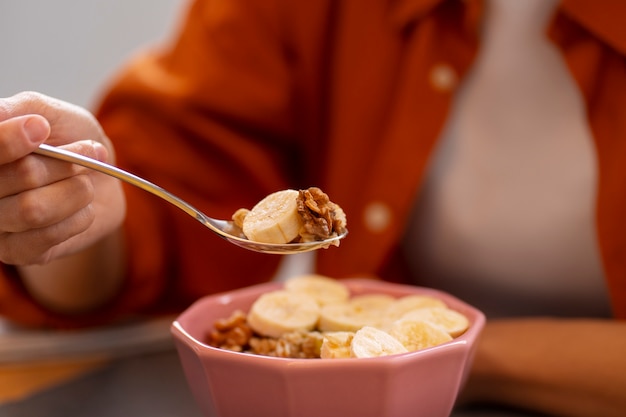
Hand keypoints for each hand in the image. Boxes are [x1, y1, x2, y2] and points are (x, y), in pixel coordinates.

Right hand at [0, 92, 125, 265]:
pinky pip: (48, 237)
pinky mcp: (18, 252)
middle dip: (64, 162)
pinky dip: (78, 217)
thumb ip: (20, 111)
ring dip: (75, 191)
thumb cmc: (70, 139)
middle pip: (21, 175)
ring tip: (84, 182)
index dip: (9, 141)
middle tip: (87, 151)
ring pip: (34, 209)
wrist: (102, 176)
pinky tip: (82, 208)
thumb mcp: (51, 113)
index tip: (41, 128)